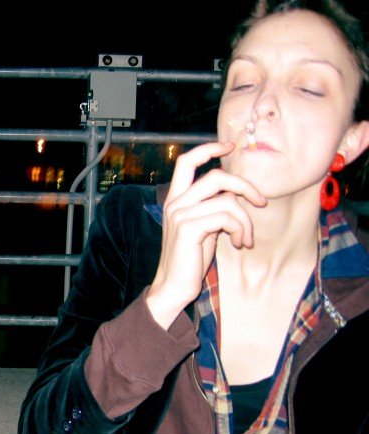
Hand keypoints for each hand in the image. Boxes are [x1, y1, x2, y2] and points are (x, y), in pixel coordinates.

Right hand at [145, 142, 266, 328]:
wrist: (173, 286)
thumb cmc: (190, 259)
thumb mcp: (203, 227)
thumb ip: (212, 207)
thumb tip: (236, 195)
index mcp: (175, 199)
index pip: (187, 161)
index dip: (209, 149)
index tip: (230, 147)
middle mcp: (175, 203)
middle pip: (216, 176)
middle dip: (245, 186)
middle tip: (261, 202)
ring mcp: (180, 215)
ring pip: (227, 200)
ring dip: (245, 220)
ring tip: (245, 238)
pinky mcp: (189, 228)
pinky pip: (226, 217)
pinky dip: (240, 229)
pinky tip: (238, 244)